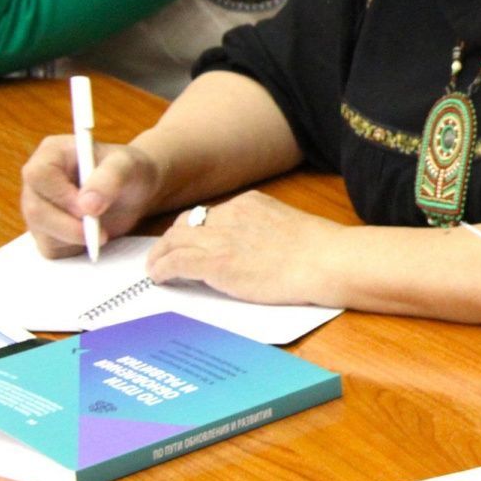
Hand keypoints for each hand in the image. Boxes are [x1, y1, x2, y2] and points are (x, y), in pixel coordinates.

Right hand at [22, 133, 161, 257]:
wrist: (135, 191)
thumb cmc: (129, 170)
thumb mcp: (128, 166)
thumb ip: (109, 178)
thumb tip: (88, 206)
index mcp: (51, 153)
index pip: (38, 175)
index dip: (60, 195)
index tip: (89, 210)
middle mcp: (37, 182)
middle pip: (35, 209)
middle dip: (69, 225)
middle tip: (101, 233)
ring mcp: (38, 208)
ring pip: (41, 232)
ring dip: (74, 238)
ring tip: (104, 232)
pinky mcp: (46, 232)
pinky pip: (51, 248)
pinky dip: (74, 248)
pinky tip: (94, 238)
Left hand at [146, 191, 337, 305]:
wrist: (325, 261)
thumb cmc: (321, 252)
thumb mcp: (289, 227)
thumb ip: (266, 231)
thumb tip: (258, 249)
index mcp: (250, 203)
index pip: (212, 214)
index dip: (197, 230)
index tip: (192, 241)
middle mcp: (229, 214)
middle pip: (186, 223)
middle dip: (174, 239)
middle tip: (166, 254)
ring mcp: (219, 237)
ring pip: (173, 241)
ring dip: (161, 254)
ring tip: (155, 268)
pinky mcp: (213, 262)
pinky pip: (174, 262)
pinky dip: (161, 269)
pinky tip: (158, 278)